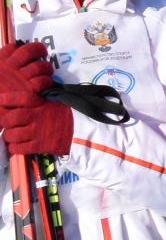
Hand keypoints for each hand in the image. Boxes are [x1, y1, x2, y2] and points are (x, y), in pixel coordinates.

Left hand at [0, 41, 69, 156]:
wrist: (83, 130)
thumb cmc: (66, 114)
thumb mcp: (54, 101)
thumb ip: (39, 98)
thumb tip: (26, 91)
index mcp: (40, 103)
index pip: (19, 98)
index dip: (7, 99)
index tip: (1, 100)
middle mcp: (36, 117)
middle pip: (10, 118)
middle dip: (6, 122)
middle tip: (9, 123)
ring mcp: (36, 132)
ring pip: (11, 135)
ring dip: (10, 136)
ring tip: (13, 135)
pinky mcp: (39, 146)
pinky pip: (18, 148)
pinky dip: (14, 147)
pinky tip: (18, 145)